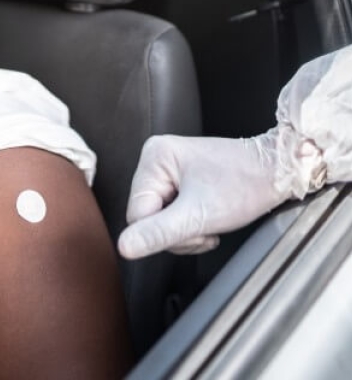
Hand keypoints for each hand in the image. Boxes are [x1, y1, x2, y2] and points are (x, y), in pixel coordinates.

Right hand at [117, 134, 287, 258]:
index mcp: (154, 158)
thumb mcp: (199, 215)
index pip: (137, 214)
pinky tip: (207, 215)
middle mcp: (156, 158)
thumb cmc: (247, 183)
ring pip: (159, 217)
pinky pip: (171, 211)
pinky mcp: (180, 177)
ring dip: (184, 229)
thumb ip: (159, 232)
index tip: (194, 226)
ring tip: (209, 220)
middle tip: (204, 224)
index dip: (163, 230)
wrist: (280, 171)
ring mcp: (168, 167)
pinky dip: (189, 222)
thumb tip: (125, 247)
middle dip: (176, 230)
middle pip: (147, 216)